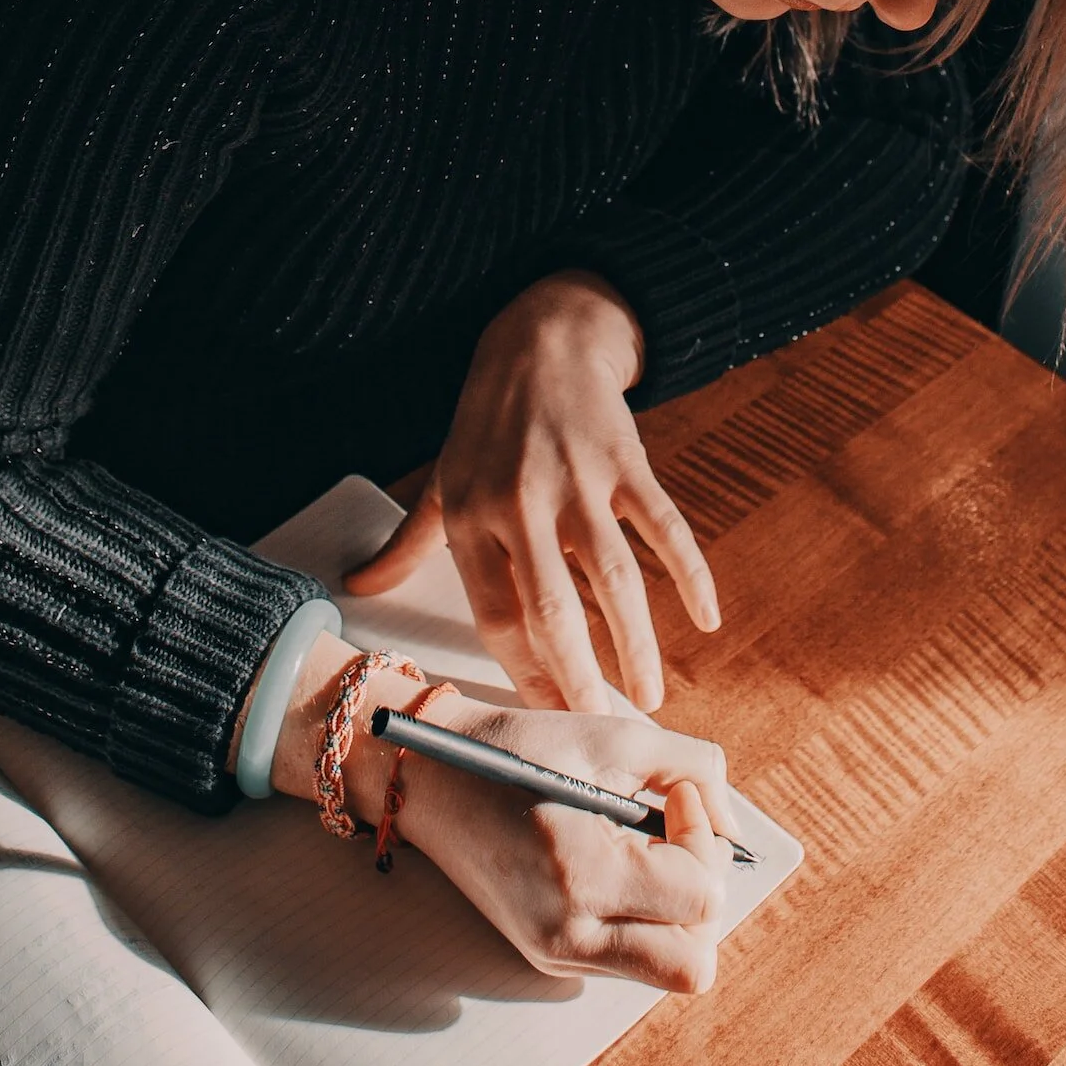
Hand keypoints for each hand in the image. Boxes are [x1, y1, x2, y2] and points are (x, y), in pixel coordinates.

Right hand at [235, 636, 732, 993]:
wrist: (429, 775)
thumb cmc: (520, 748)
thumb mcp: (614, 736)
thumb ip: (694, 768)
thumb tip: (733, 825)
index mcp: (583, 874)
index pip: (701, 897)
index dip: (705, 838)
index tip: (674, 793)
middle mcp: (570, 934)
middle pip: (693, 965)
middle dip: (701, 897)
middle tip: (671, 836)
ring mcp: (556, 954)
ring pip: (666, 970)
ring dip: (675, 913)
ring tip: (644, 850)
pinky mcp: (546, 956)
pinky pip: (629, 958)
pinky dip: (642, 918)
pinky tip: (615, 864)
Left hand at [344, 272, 719, 713]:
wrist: (542, 337)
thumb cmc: (486, 422)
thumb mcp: (441, 479)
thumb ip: (406, 543)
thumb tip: (358, 590)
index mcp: (472, 517)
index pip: (496, 614)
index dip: (524, 674)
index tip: (546, 722)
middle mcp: (521, 503)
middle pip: (554, 609)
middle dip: (580, 678)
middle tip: (600, 728)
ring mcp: (578, 480)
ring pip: (614, 578)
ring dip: (636, 643)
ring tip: (650, 695)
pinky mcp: (627, 460)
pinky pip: (664, 526)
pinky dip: (690, 573)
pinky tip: (707, 618)